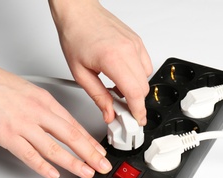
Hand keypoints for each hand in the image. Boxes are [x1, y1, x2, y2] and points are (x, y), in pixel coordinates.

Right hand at [0, 40, 111, 177]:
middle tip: (103, 166)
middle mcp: (38, 112)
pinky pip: (28, 154)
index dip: (90, 141)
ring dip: (73, 162)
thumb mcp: (28, 92)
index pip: (74, 125)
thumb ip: (43, 109)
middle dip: (91, 154)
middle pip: (71, 136)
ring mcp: (22, 124)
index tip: (100, 152)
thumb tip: (55, 123)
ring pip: (54, 147)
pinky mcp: (5, 135)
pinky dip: (42, 166)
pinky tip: (53, 174)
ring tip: (86, 172)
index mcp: (45, 101)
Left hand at [49, 0, 152, 125]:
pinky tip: (123, 76)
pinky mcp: (137, 42)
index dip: (138, 111)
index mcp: (112, 59)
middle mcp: (128, 50)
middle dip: (135, 102)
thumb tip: (109, 113)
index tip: (138, 120)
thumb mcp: (80, 73)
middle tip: (121, 108)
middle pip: (143, 88)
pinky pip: (146, 65)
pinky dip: (137, 75)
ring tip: (118, 89)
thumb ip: (98, 97)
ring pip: (147, 77)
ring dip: (136, 88)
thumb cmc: (75, 35)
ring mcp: (135, 44)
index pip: (134, 93)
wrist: (78, 11)